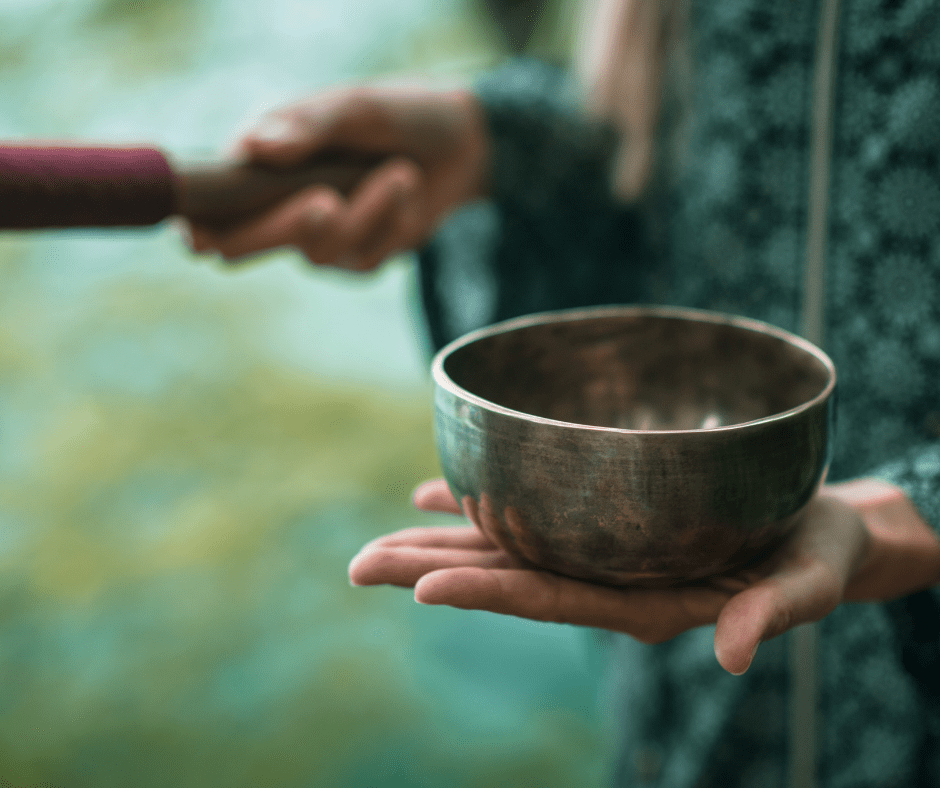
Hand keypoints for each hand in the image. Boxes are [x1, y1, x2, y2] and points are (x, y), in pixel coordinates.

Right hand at [187, 84, 490, 269]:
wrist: (461, 142)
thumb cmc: (396, 114)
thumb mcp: (355, 107)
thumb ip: (308, 126)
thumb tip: (255, 147)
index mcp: (258, 164)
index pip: (209, 202)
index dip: (196, 222)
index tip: (200, 234)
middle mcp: (277, 206)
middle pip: (248, 243)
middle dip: (287, 226)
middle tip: (325, 202)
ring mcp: (317, 236)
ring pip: (317, 252)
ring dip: (365, 213)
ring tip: (402, 172)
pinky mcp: (357, 257)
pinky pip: (364, 258)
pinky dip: (392, 222)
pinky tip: (408, 190)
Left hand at [349, 478, 939, 674]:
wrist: (819, 532)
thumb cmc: (817, 554)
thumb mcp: (808, 581)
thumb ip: (770, 613)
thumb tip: (734, 654)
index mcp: (644, 602)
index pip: (551, 599)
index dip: (487, 592)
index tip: (422, 587)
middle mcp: (608, 580)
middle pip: (508, 576)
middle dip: (433, 569)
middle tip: (359, 564)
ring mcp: (601, 555)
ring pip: (509, 547)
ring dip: (443, 539)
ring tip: (381, 537)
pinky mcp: (606, 526)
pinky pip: (532, 515)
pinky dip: (484, 503)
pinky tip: (439, 492)